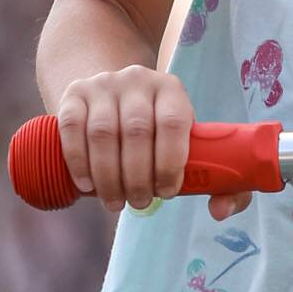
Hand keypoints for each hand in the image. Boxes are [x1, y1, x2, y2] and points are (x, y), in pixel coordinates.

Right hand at [56, 67, 250, 217]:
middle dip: (138, 177)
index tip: (167, 192)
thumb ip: (216, 179)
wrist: (111, 92)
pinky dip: (79, 161)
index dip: (170, 161)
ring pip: (103, 132)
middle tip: (140, 203)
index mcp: (172, 90)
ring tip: (116, 202)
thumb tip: (220, 211)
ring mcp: (103, 84)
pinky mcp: (74, 94)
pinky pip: (72, 127)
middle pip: (137, 130)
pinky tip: (88, 186)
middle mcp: (138, 80)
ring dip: (109, 176)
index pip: (174, 122)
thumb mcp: (186, 141)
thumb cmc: (157, 130)